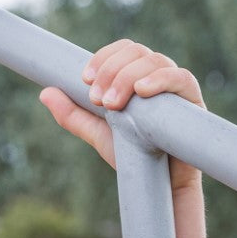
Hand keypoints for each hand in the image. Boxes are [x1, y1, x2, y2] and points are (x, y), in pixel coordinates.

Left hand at [39, 37, 204, 191]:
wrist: (161, 186)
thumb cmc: (135, 158)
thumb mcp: (99, 134)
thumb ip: (74, 115)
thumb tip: (44, 93)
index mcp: (137, 77)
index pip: (122, 50)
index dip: (103, 58)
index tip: (84, 79)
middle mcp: (157, 76)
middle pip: (136, 51)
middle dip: (112, 70)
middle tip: (97, 99)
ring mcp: (176, 87)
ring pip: (154, 61)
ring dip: (128, 77)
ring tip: (112, 104)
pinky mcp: (192, 102)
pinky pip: (181, 78)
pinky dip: (161, 79)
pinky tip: (142, 91)